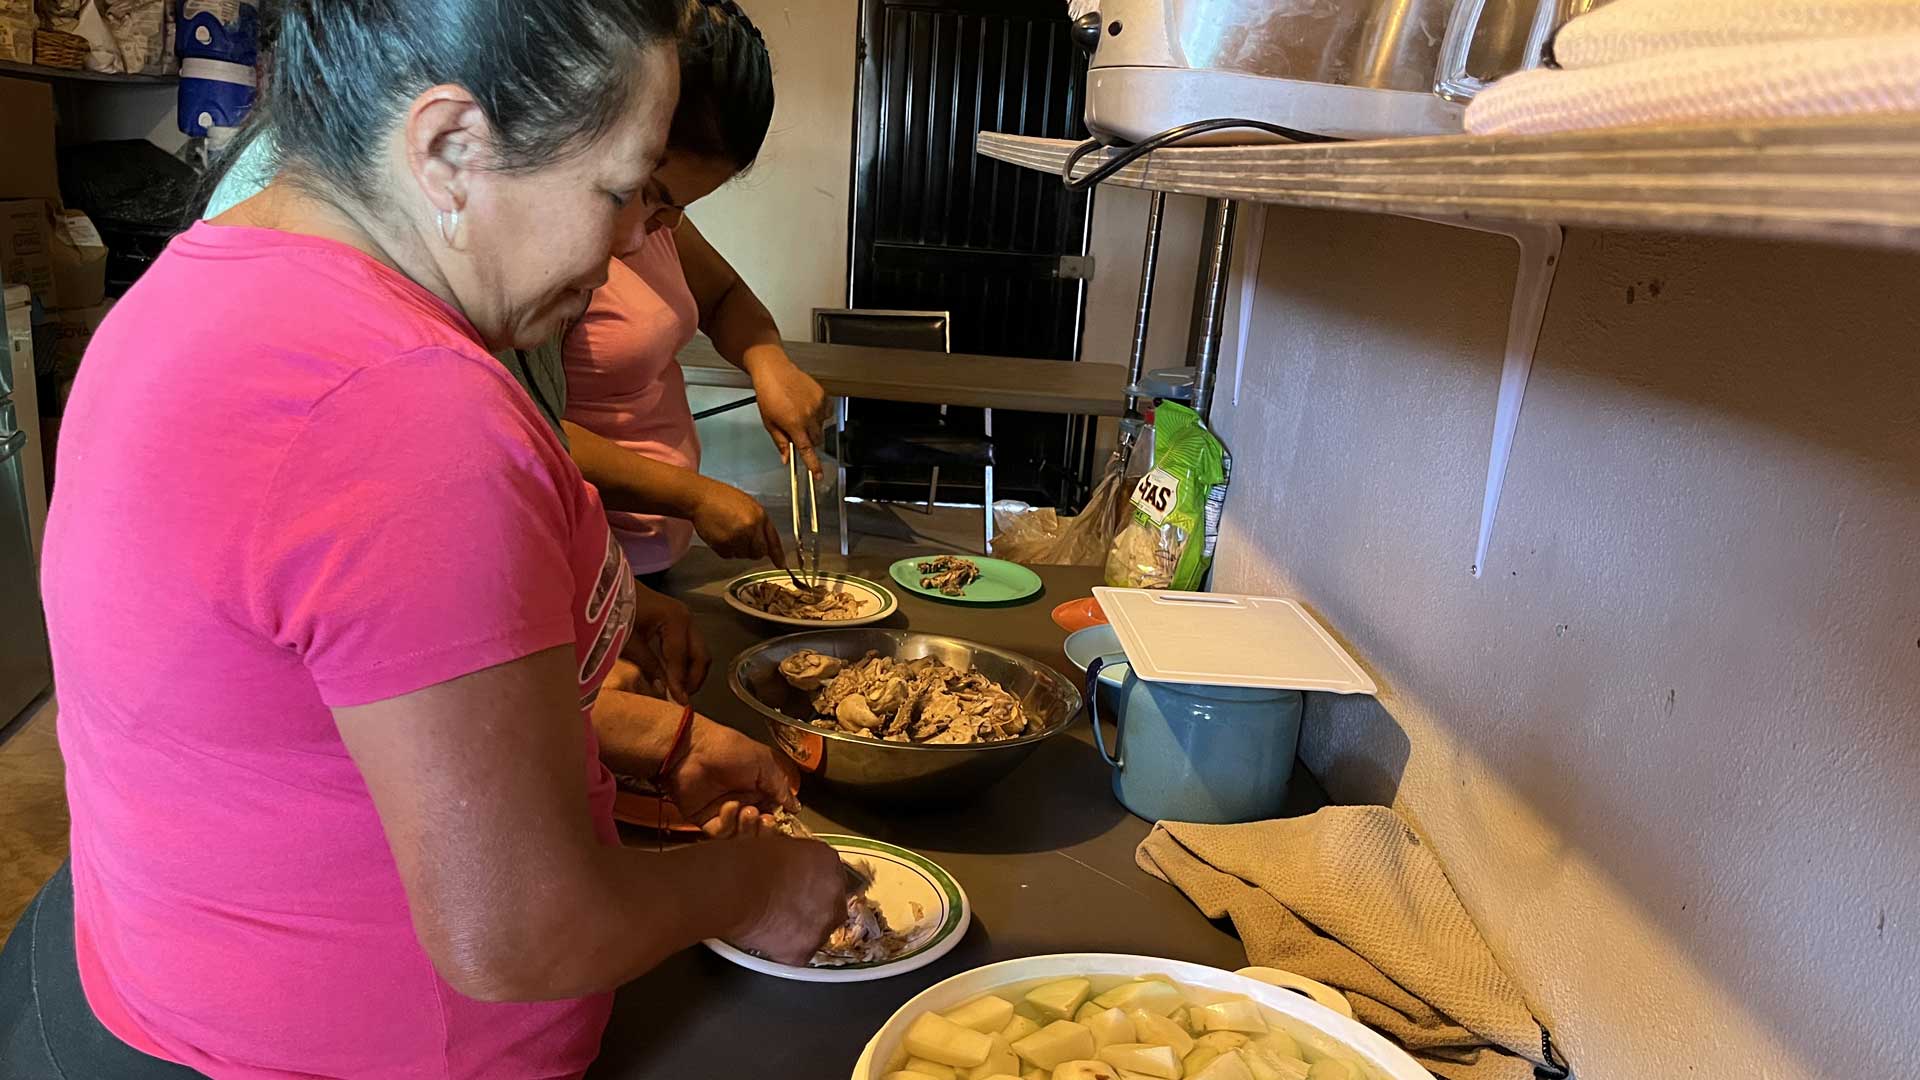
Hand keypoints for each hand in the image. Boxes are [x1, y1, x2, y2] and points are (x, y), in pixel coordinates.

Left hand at [620, 584, 709, 703]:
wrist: (608, 587)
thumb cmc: (616, 611)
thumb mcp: (629, 642)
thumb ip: (649, 666)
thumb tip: (664, 690)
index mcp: (675, 620)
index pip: (680, 658)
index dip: (679, 682)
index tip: (679, 702)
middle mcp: (686, 617)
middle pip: (701, 654)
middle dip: (694, 678)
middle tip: (683, 697)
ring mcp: (685, 617)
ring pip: (699, 650)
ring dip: (692, 671)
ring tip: (679, 689)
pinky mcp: (678, 620)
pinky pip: (690, 645)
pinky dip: (686, 661)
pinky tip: (675, 675)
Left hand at [662, 716, 798, 823]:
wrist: (692, 750)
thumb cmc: (727, 748)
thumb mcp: (763, 763)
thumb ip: (781, 787)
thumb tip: (796, 805)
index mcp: (759, 787)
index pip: (775, 813)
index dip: (779, 821)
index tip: (782, 821)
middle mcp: (743, 801)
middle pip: (760, 829)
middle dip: (766, 829)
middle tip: (766, 820)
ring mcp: (725, 812)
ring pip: (742, 835)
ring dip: (748, 827)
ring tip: (748, 811)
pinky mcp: (706, 819)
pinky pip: (722, 833)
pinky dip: (728, 823)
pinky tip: (728, 807)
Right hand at [689, 479, 786, 566]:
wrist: (701, 497)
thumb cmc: (722, 498)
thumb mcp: (749, 505)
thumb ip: (759, 523)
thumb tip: (765, 540)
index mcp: (760, 516)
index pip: (773, 540)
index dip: (778, 555)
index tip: (781, 564)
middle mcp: (751, 528)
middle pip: (759, 552)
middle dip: (753, 550)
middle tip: (742, 539)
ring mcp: (737, 537)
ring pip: (743, 555)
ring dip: (738, 549)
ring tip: (728, 532)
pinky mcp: (724, 545)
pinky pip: (729, 556)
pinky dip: (725, 550)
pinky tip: (720, 535)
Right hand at [724, 834, 846, 965]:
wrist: (734, 887)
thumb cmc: (746, 862)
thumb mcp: (778, 845)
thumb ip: (793, 861)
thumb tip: (784, 868)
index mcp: (827, 861)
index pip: (831, 877)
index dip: (813, 886)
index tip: (800, 890)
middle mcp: (834, 893)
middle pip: (831, 906)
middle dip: (812, 910)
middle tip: (787, 910)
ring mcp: (822, 924)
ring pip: (817, 933)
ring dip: (800, 931)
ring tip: (772, 925)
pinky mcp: (805, 951)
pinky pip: (798, 954)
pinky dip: (784, 950)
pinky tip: (765, 938)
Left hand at [747, 350, 828, 477]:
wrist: (773, 370)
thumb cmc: (767, 393)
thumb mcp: (768, 421)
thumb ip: (780, 441)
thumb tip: (786, 458)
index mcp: (793, 424)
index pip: (807, 450)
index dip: (813, 465)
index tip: (818, 475)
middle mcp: (808, 415)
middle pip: (817, 440)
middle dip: (809, 441)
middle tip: (797, 431)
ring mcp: (817, 405)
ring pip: (822, 426)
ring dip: (813, 426)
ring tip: (799, 413)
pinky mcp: (822, 395)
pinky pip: (826, 412)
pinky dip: (819, 413)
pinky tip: (807, 406)